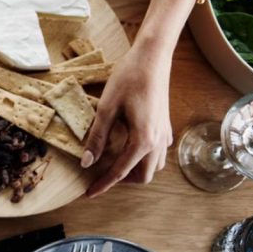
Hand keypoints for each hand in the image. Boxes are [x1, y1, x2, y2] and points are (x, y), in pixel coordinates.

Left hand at [82, 40, 174, 197]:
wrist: (153, 57)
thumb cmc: (128, 78)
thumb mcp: (106, 108)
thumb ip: (97, 137)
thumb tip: (86, 162)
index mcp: (143, 140)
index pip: (120, 172)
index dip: (102, 184)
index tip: (87, 193)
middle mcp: (158, 142)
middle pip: (142, 176)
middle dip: (120, 181)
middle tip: (98, 177)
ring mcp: (165, 134)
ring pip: (152, 166)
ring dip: (133, 170)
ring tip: (111, 163)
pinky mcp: (166, 126)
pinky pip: (157, 153)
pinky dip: (143, 158)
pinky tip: (128, 148)